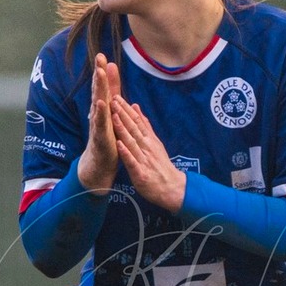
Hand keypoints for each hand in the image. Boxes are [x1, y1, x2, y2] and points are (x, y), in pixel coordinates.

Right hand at [77, 53, 120, 193]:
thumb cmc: (106, 137)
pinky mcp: (100, 137)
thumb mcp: (111, 114)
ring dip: (98, 89)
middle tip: (99, 57)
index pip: (102, 87)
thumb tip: (112, 74)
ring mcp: (98, 125)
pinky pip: (100, 123)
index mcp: (103, 108)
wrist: (99, 164)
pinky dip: (100, 113)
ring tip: (99, 74)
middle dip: (98, 74)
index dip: (102, 71)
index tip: (102, 55)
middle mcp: (98, 114)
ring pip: (98, 103)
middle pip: (98, 91)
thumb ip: (112, 94)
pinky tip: (101, 104)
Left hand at [112, 96, 186, 211]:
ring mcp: (144, 160)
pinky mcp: (141, 173)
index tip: (116, 96)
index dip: (126, 109)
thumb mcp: (155, 142)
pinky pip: (132, 162)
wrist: (173, 188)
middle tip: (113, 99)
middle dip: (123, 113)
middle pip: (134, 128)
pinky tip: (119, 144)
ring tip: (113, 116)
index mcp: (149, 140)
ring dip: (122, 129)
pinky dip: (126, 153)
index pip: (137, 121)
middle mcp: (147, 147)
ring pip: (132, 142)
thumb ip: (145, 125)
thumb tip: (136, 106)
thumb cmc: (161, 166)